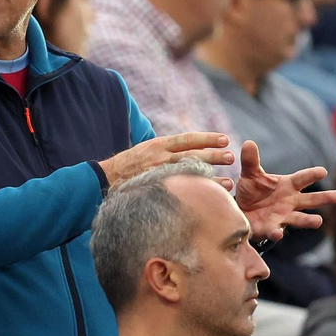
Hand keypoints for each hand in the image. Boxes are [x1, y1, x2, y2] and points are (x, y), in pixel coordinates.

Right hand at [97, 132, 233, 188]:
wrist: (104, 178)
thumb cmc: (126, 165)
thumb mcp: (144, 150)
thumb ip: (162, 150)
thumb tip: (183, 148)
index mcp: (157, 144)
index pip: (186, 139)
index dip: (206, 138)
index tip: (224, 138)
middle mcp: (159, 156)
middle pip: (192, 154)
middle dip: (213, 155)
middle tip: (231, 157)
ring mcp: (157, 173)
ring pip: (189, 173)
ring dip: (210, 177)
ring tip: (229, 182)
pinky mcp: (156, 187)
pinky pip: (179, 189)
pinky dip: (195, 192)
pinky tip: (208, 196)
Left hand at [232, 141, 335, 241]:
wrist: (241, 211)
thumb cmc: (252, 190)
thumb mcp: (251, 174)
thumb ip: (251, 161)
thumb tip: (249, 143)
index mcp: (288, 185)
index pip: (302, 179)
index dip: (312, 175)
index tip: (323, 171)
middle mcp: (290, 202)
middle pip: (310, 200)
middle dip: (324, 198)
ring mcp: (283, 216)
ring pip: (300, 219)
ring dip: (309, 220)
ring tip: (319, 221)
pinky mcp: (271, 229)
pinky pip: (275, 231)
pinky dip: (276, 233)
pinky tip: (278, 233)